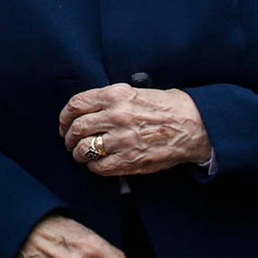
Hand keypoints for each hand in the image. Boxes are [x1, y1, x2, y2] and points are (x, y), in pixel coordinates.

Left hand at [60, 84, 211, 175]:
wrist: (193, 125)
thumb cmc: (164, 106)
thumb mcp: (134, 91)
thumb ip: (108, 99)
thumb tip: (84, 111)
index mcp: (115, 95)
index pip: (76, 105)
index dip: (64, 116)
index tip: (64, 123)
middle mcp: (116, 116)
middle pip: (77, 128)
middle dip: (69, 137)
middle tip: (70, 141)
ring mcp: (122, 139)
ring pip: (84, 149)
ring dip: (79, 153)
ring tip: (82, 153)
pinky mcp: (130, 160)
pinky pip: (99, 166)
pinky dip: (94, 166)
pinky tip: (97, 163)